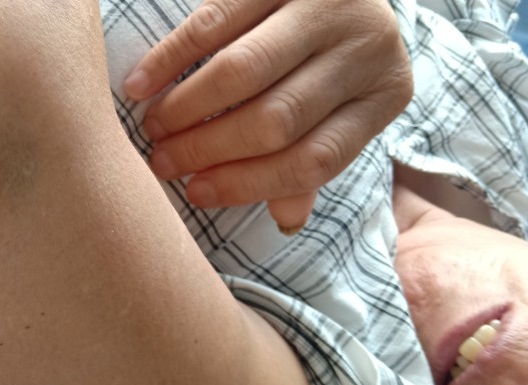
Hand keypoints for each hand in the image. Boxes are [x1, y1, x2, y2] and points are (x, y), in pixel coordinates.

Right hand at [123, 0, 412, 234]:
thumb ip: (310, 158)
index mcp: (385, 94)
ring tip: (154, 128)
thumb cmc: (330, 55)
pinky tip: (142, 84)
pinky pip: (214, 20)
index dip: (248, 183)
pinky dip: (171, 56)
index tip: (197, 192)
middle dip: (209, 148)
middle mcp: (366, 47)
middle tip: (163, 162)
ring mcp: (326, 4)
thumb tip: (285, 221)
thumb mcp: (341, 106)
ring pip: (243, 71)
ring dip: (187, 107)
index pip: (315, 160)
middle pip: (276, 120)